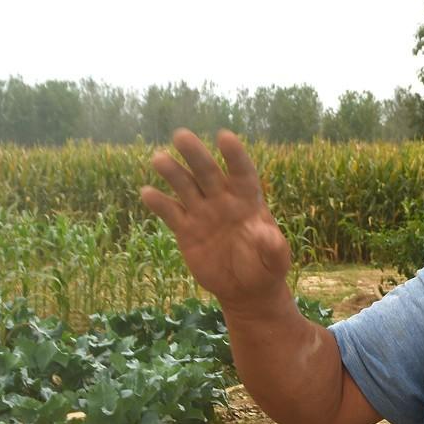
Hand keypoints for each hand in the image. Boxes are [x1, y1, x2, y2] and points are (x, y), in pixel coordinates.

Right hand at [139, 129, 291, 313]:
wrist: (245, 288)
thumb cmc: (266, 267)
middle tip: (181, 135)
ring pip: (185, 186)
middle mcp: (223, 200)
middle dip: (195, 154)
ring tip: (159, 159)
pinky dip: (159, 203)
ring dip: (172, 172)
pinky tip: (147, 193)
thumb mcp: (276, 260)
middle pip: (208, 172)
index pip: (241, 172)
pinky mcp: (186, 229)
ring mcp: (202, 212)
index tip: (224, 137)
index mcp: (248, 200)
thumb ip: (273, 247)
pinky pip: (171, 212)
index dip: (234, 155)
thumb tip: (266, 235)